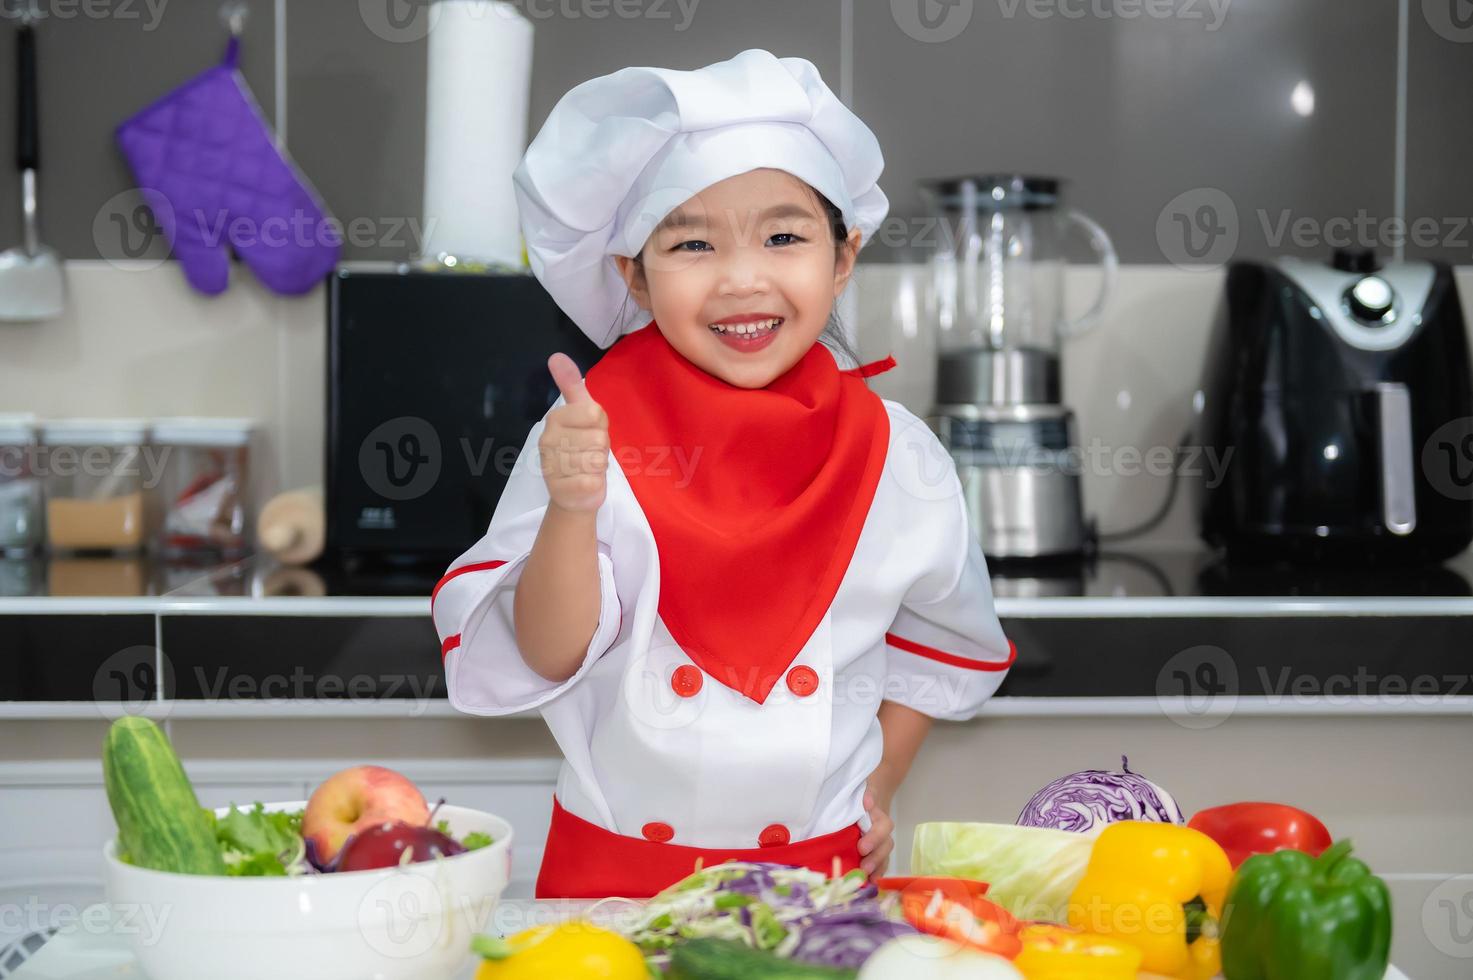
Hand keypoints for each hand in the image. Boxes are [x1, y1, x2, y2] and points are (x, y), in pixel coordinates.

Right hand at [540, 353, 608, 513]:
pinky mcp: (561, 489)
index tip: (590, 433)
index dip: (600, 426)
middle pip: (598, 439)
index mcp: (555, 418)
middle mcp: (548, 440)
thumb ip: (571, 385)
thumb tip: (556, 355)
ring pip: (597, 461)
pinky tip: (584, 483)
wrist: (574, 493)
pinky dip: (595, 484)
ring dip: (598, 467)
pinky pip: (592, 482)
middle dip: (601, 449)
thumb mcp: (581, 413)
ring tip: (586, 468)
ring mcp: (552, 466)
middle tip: (589, 454)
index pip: (594, 414)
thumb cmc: (582, 449)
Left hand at [859, 788, 893, 878]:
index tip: (862, 847)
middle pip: (885, 845)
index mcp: (878, 816)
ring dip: (876, 868)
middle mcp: (882, 831)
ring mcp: (879, 843)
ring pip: (884, 857)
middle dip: (875, 857)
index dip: (875, 838)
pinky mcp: (873, 852)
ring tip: (867, 879)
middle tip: (863, 867)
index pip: (883, 826)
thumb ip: (866, 793)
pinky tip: (870, 883)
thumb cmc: (859, 795)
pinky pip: (879, 864)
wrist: (864, 799)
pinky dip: (876, 873)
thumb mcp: (861, 789)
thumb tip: (868, 801)